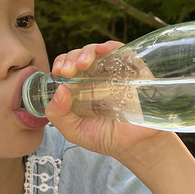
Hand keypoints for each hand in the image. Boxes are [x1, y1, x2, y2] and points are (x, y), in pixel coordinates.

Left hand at [45, 41, 174, 162]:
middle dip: (71, 57)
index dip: (61, 64)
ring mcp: (116, 73)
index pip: (68, 67)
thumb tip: (60, 89)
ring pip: (99, 51)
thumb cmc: (106, 138)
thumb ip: (59, 115)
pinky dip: (111, 47)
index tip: (58, 72)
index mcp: (81, 88)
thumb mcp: (74, 131)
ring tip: (81, 63)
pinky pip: (123, 52)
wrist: (137, 147)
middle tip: (67, 70)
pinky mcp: (134, 72)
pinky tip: (103, 50)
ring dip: (88, 51)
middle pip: (81, 56)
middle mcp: (97, 77)